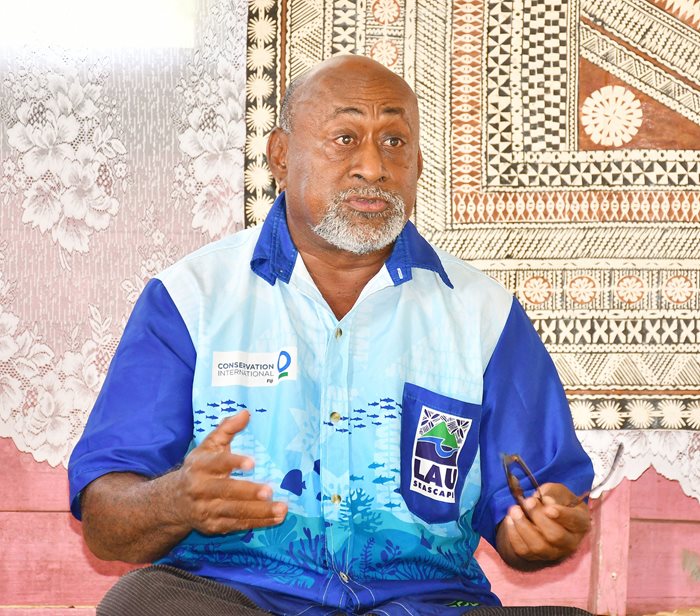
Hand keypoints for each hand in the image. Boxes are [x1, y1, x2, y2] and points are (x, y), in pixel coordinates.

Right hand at [174, 410, 287, 534]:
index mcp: (200, 466)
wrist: (173, 501)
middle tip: (269, 491)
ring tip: (281, 509)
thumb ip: (227, 428)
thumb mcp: (208, 445)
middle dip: (249, 492)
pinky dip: (258, 523)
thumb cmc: (198, 468)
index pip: (217, 463)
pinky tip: (276, 519)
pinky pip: (238, 525)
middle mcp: (201, 489)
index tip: (252, 463)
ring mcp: (207, 510)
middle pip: (227, 491)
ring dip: (260, 512)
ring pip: (235, 511)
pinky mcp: (214, 526)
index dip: (234, 462)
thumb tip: (246, 413)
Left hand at [497, 482, 590, 568]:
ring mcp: (554, 552)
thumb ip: (553, 493)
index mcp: (581, 522)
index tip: (548, 508)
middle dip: (538, 517)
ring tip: (514, 510)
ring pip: (539, 546)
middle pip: (556, 536)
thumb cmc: (555, 501)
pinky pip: (524, 550)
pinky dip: (514, 534)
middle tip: (527, 502)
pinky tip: (510, 520)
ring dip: (523, 526)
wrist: (544, 516)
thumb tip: (547, 501)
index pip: (575, 521)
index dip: (562, 516)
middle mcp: (571, 542)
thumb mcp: (557, 491)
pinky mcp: (538, 557)